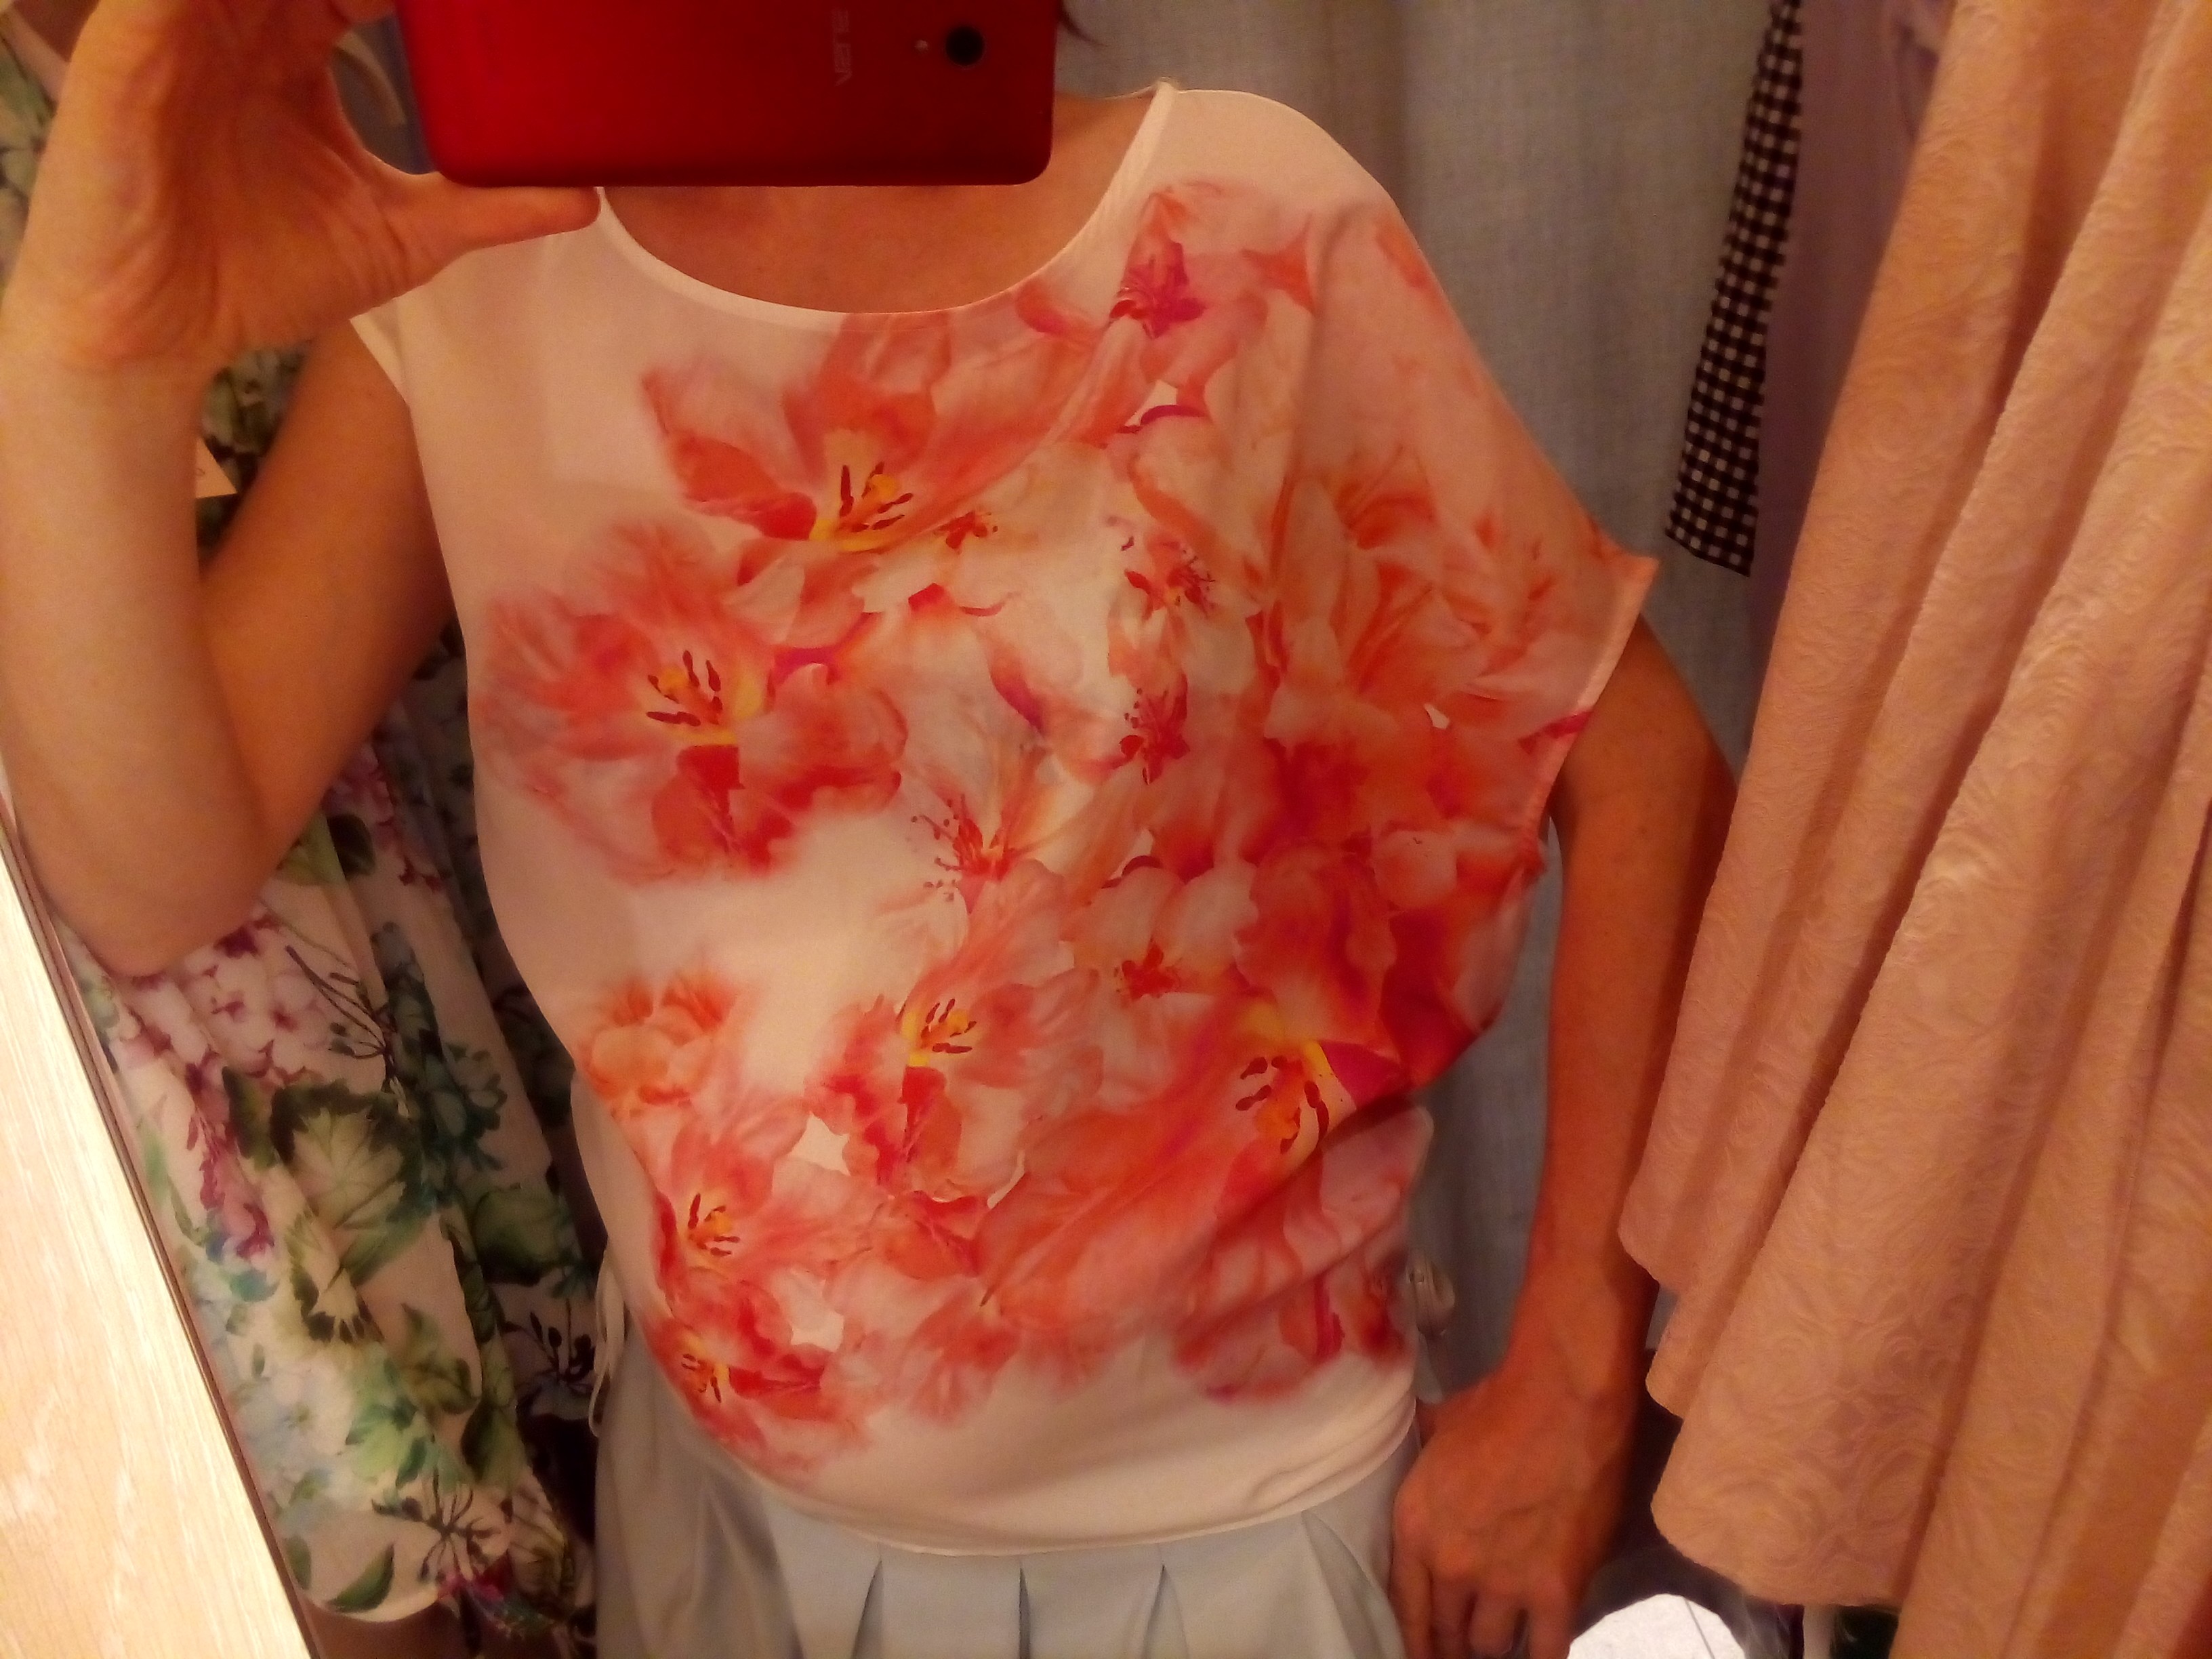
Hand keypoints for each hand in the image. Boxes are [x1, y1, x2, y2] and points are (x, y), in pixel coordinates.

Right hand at [1, 0, 595, 378]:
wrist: (154, 333)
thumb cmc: (259, 277)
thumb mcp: (400, 236)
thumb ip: (487, 208)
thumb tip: (586, 200)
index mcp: (295, 45)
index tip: (507, 3)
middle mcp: (239, 23)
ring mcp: (179, 28)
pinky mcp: (126, 48)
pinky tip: (306, 2)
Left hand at [1389, 1352, 1639, 1658]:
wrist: (1563, 1400)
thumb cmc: (1498, 1404)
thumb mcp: (1436, 1428)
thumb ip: (1420, 1455)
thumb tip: (1412, 1444)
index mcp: (1415, 1527)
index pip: (1404, 1607)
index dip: (1414, 1639)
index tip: (1422, 1652)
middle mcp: (1451, 1566)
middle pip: (1447, 1633)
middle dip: (1453, 1646)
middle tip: (1462, 1649)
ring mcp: (1504, 1584)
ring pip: (1490, 1646)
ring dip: (1493, 1649)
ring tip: (1499, 1646)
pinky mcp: (1556, 1592)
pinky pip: (1546, 1651)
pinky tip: (1538, 1656)